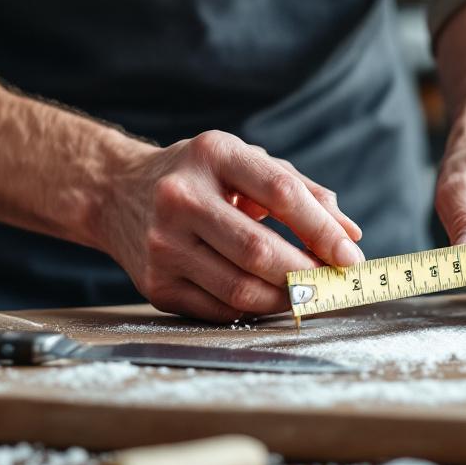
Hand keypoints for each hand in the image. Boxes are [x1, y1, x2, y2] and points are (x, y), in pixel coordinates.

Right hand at [94, 131, 363, 321]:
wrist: (115, 193)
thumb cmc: (201, 177)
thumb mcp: (247, 162)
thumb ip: (304, 192)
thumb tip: (350, 234)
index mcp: (214, 154)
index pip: (280, 193)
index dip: (321, 230)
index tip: (350, 257)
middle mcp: (181, 197)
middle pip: (258, 249)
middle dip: (306, 273)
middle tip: (332, 284)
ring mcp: (162, 244)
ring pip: (240, 287)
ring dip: (285, 299)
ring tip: (307, 294)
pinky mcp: (154, 284)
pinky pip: (219, 308)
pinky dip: (255, 310)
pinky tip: (270, 299)